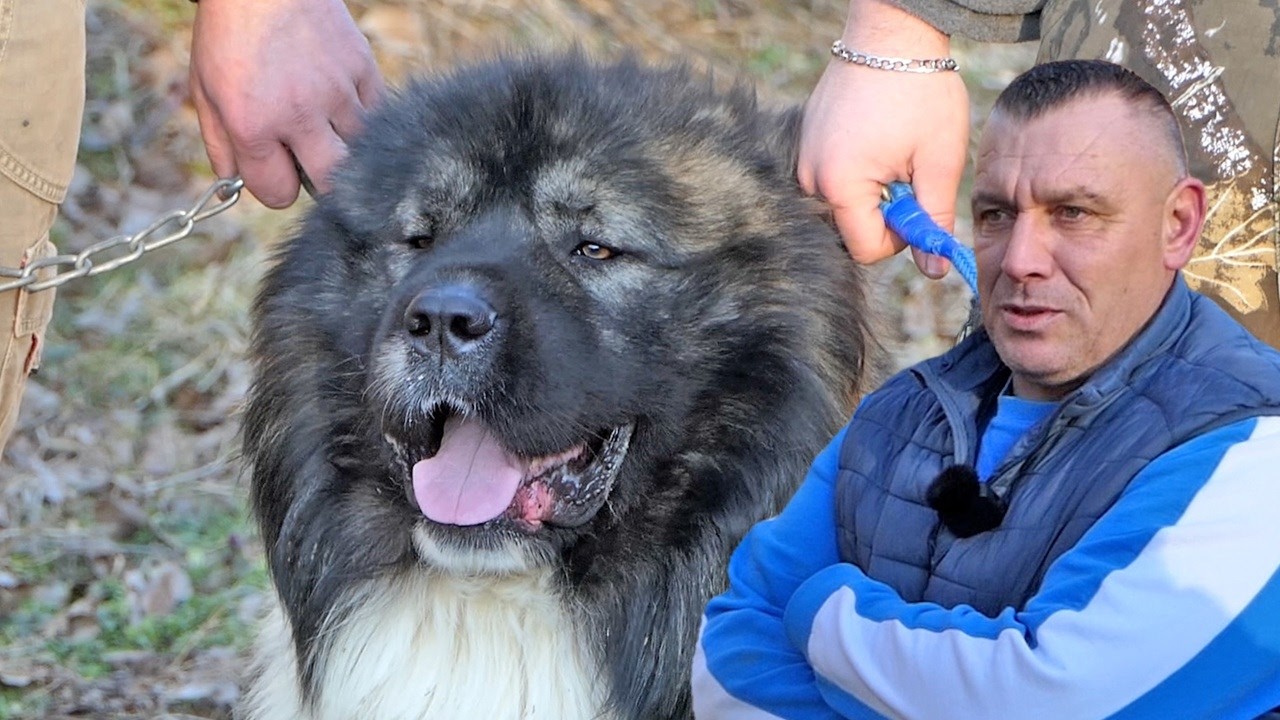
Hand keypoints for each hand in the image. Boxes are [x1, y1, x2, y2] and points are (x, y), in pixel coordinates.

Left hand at [189, 0, 385, 207]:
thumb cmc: (230, 31)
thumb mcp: (205, 88)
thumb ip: (219, 142)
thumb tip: (234, 182)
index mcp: (253, 123)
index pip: (278, 193)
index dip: (275, 187)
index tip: (275, 170)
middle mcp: (299, 114)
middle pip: (330, 184)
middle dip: (319, 181)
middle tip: (308, 161)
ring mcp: (336, 92)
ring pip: (358, 151)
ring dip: (342, 146)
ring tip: (324, 126)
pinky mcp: (362, 69)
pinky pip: (375, 114)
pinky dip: (362, 117)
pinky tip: (341, 102)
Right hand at [798, 0, 967, 277]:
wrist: (890, 32)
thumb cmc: (919, 92)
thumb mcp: (938, 161)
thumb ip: (934, 220)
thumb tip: (936, 272)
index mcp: (840, 187)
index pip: (867, 251)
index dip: (901, 238)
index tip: (920, 202)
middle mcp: (810, 179)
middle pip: (852, 228)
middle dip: (886, 212)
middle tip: (910, 169)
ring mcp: (803, 159)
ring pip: (844, 204)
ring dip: (874, 190)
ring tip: (894, 148)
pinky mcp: (806, 144)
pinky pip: (834, 178)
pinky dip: (860, 170)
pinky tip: (878, 136)